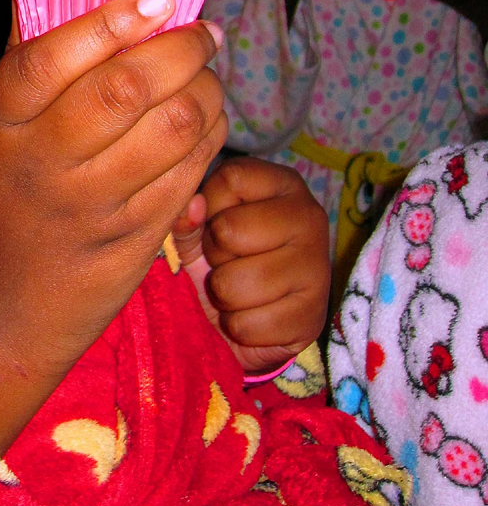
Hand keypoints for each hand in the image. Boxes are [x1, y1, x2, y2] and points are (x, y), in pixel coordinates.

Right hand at [0, 0, 227, 451]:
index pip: (51, 60)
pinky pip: (193, 170)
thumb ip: (25, 65)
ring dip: (207, 88)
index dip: (110, 22)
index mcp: (3, 127)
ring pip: (175, 127)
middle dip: (180, 47)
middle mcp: (47, 164)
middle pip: (127, 88)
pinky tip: (207, 116)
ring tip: (206, 71)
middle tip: (200, 30)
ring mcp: (96, 206)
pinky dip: (212, 132)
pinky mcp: (139, 238)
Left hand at [173, 158, 328, 375]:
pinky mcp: (313, 314)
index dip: (209, 206)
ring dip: (223, 296)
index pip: (231, 178)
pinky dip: (239, 327)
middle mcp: (309, 216)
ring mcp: (317, 265)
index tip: (216, 224)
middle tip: (231, 262)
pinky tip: (256, 316)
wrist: (261, 326)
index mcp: (283, 184)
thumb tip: (193, 206)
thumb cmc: (229, 263)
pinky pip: (247, 324)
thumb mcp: (200, 234)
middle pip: (228, 229)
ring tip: (241, 290)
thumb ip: (189, 217)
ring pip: (232, 283)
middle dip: (215, 255)